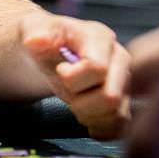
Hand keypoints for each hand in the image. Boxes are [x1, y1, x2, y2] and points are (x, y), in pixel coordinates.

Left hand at [20, 11, 130, 138]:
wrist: (48, 54)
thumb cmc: (44, 42)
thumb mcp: (33, 30)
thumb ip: (35, 34)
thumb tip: (35, 40)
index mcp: (100, 37)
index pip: (98, 68)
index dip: (73, 78)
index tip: (60, 70)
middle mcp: (119, 59)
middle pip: (111, 96)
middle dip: (82, 101)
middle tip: (67, 91)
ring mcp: (125, 81)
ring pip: (116, 115)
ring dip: (89, 115)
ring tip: (75, 101)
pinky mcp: (125, 102)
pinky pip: (119, 127)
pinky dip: (98, 127)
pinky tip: (85, 114)